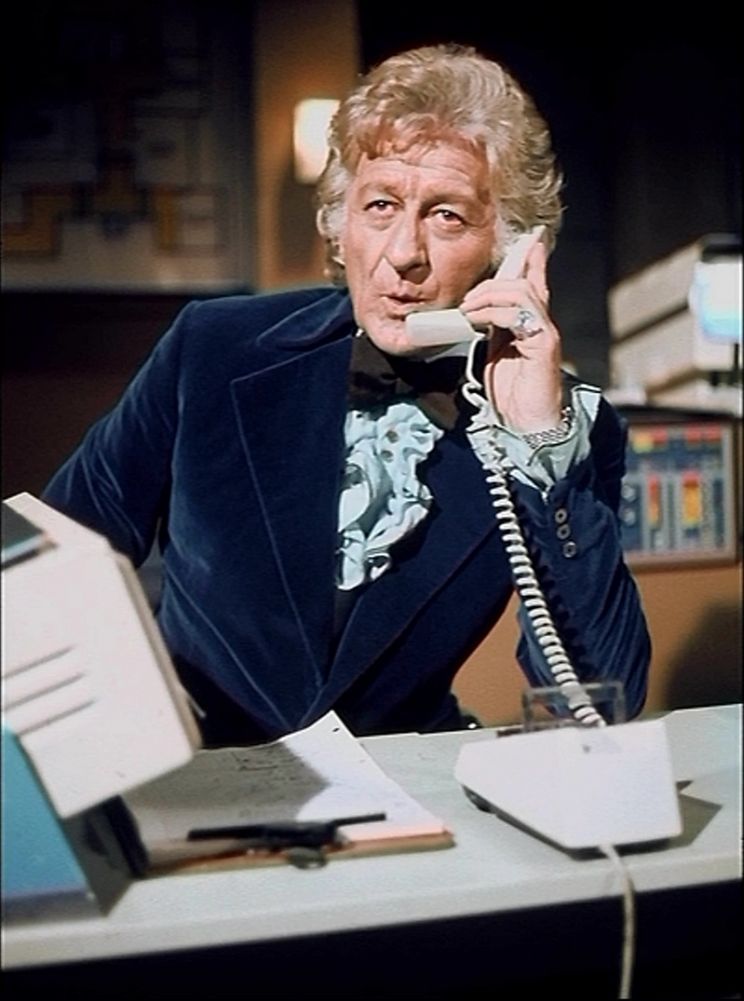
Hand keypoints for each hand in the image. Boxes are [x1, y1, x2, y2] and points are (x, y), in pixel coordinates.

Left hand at [460, 240, 562, 432]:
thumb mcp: (496, 353)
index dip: (531, 260)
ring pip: (522, 292)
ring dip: (489, 295)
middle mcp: (541, 323)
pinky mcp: (544, 343)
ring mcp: (545, 331)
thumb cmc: (512, 393)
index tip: (529, 240)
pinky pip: (519, 314)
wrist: (526, 422)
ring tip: (468, 310)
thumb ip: (493, 330)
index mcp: (530, 324)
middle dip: (493, 282)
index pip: (533, 283)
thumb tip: (474, 311)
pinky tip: (477, 321)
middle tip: (468, 301)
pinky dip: (493, 312)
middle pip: (524, 282)